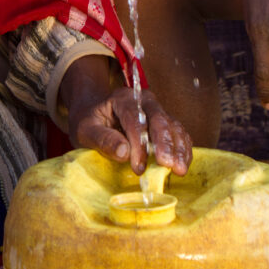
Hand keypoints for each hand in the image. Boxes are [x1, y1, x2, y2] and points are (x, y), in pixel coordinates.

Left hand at [73, 86, 191, 176]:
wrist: (94, 111)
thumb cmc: (89, 121)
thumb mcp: (85, 130)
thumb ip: (103, 140)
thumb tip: (124, 153)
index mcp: (123, 98)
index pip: (134, 119)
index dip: (139, 144)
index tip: (138, 167)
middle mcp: (144, 100)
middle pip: (160, 119)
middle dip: (165, 144)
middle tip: (168, 166)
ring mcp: (156, 110)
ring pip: (173, 126)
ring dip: (178, 148)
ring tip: (179, 169)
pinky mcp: (164, 122)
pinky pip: (178, 133)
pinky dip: (183, 149)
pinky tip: (183, 164)